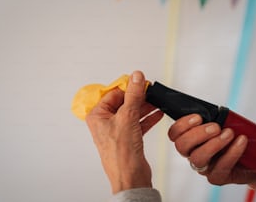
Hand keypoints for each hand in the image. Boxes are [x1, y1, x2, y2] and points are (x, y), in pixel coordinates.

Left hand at [86, 71, 163, 193]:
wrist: (129, 177)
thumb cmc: (120, 154)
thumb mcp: (127, 117)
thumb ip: (133, 95)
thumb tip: (136, 77)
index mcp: (98, 116)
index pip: (113, 94)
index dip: (128, 87)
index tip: (140, 81)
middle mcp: (106, 123)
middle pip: (123, 102)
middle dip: (138, 97)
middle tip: (150, 91)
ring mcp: (117, 131)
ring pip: (132, 112)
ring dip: (145, 107)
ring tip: (156, 101)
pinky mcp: (128, 138)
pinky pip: (138, 123)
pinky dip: (147, 118)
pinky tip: (157, 113)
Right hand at [168, 114, 255, 192]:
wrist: (254, 159)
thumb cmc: (234, 138)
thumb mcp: (222, 123)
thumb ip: (213, 118)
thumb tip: (214, 112)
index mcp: (190, 139)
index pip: (174, 134)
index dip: (181, 125)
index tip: (198, 117)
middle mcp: (192, 154)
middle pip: (181, 146)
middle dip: (197, 134)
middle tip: (215, 126)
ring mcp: (203, 167)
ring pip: (197, 158)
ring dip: (214, 144)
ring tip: (229, 133)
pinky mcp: (217, 177)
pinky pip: (220, 167)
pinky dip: (232, 152)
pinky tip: (241, 141)